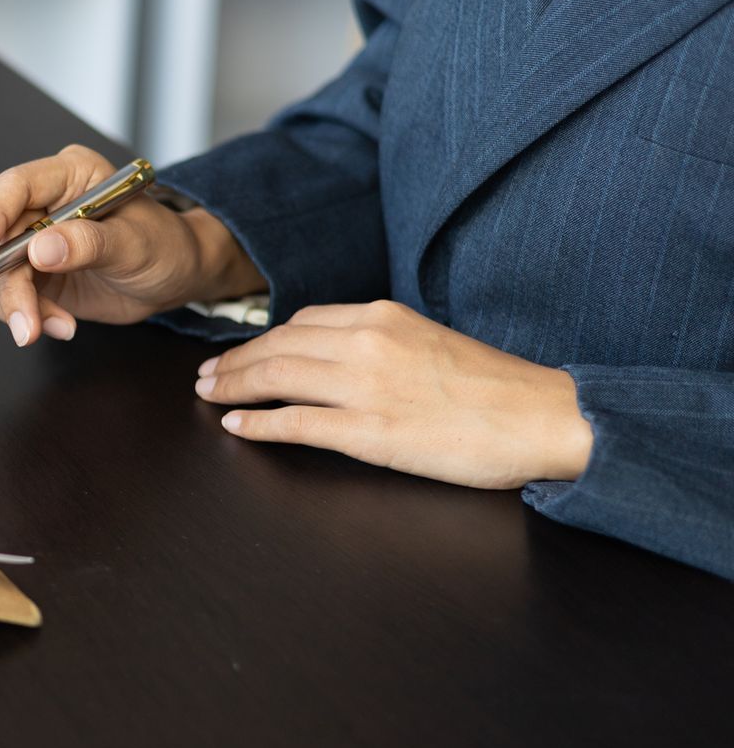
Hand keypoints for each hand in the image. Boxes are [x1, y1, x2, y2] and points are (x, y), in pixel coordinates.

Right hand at [0, 145, 265, 345]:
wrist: (176, 278)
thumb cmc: (166, 247)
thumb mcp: (136, 246)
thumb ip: (89, 244)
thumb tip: (39, 249)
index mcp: (69, 175)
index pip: (14, 188)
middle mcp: (44, 204)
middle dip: (7, 285)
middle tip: (26, 324)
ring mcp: (34, 240)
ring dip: (19, 308)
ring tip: (57, 327)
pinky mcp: (33, 273)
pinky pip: (9, 296)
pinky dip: (30, 317)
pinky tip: (61, 326)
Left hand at [195, 300, 593, 487]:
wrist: (542, 418)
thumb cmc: (494, 388)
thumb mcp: (429, 341)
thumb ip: (382, 341)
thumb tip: (338, 353)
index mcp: (383, 316)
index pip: (303, 321)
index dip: (262, 338)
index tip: (240, 351)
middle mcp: (367, 342)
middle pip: (278, 346)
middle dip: (234, 361)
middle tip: (205, 374)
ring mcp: (365, 387)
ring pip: (277, 377)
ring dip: (233, 386)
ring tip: (208, 394)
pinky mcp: (370, 431)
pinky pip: (296, 423)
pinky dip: (258, 423)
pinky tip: (235, 425)